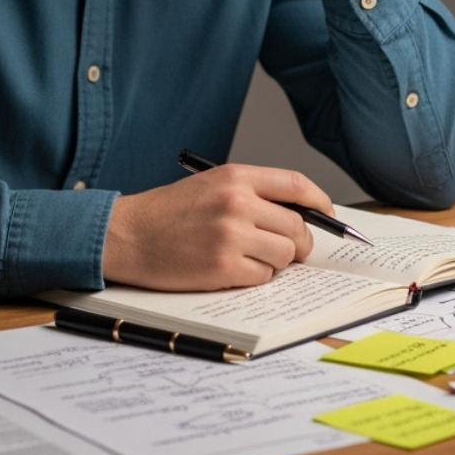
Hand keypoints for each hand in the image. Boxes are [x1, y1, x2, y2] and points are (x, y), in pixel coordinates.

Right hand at [102, 163, 335, 290]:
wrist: (127, 234)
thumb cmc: (169, 213)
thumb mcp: (212, 185)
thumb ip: (254, 194)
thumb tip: (302, 215)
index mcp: (236, 177)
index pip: (297, 185)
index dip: (320, 203)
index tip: (328, 216)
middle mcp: (237, 202)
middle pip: (298, 226)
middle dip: (300, 243)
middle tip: (289, 250)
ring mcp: (231, 235)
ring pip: (284, 255)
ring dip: (275, 262)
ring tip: (249, 258)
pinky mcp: (222, 267)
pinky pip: (263, 277)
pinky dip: (255, 278)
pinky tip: (231, 270)